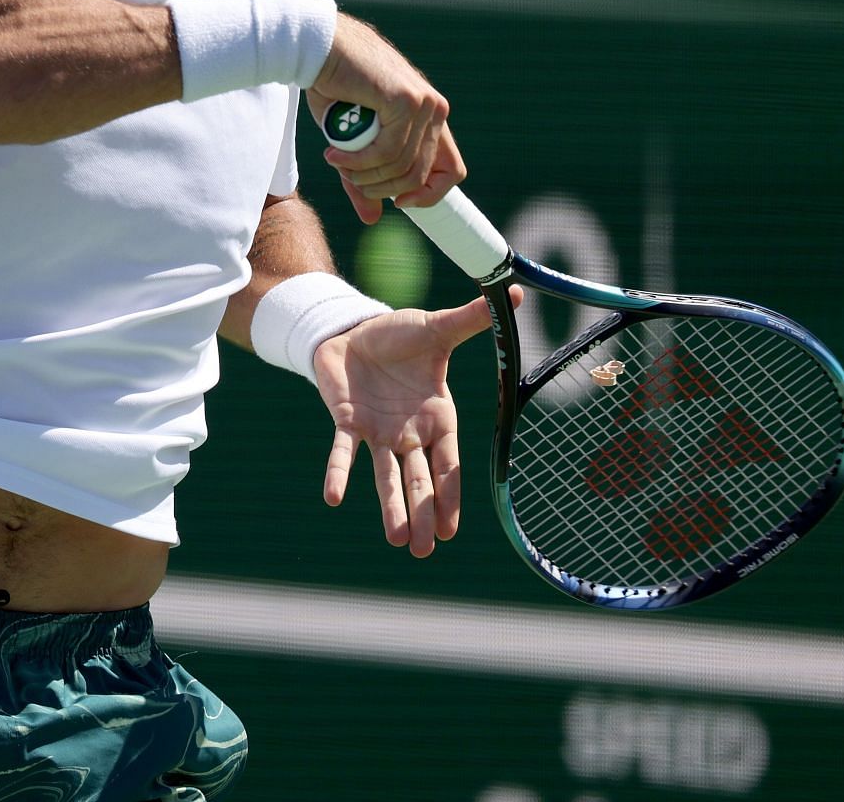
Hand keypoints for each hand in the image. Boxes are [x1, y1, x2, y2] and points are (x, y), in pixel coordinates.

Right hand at [306, 15, 462, 223]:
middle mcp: (435, 110)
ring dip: (364, 174)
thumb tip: (373, 218)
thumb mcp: (351, 143)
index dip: (429, 195)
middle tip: (349, 179)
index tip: (397, 203)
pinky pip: (387, 150)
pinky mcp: (406, 100)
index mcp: (430, 118)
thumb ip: (365, 177)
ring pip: (402, 165)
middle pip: (421, 174)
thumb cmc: (334, 88)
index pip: (451, 170)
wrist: (320, 49)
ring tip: (337, 162)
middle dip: (381, 187)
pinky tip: (335, 155)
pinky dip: (358, 160)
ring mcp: (424, 104)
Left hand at [311, 289, 520, 555]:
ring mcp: (379, 431)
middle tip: (427, 550)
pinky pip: (343, 451)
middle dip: (425, 514)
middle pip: (420, 480)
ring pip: (387, 476)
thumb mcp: (437, 327)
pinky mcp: (348, 421)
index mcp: (438, 417)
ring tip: (400, 542)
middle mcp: (410, 433)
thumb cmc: (401, 336)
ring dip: (391, 508)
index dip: (451, 494)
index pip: (448, 462)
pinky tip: (332, 498)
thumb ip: (471, 319)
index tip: (455, 530)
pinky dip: (339, 473)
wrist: (355, 329)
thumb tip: (511, 291)